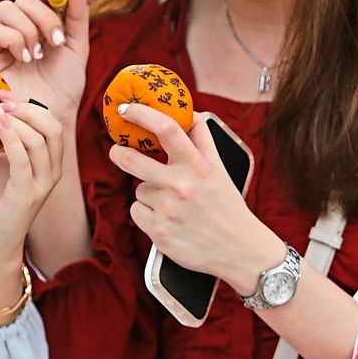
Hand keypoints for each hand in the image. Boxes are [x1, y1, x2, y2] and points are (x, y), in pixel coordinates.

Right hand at [0, 0, 89, 121]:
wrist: (48, 118)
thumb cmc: (62, 88)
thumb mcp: (76, 49)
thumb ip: (77, 16)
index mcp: (41, 26)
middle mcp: (20, 29)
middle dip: (44, 16)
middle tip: (54, 41)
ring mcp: (2, 40)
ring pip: (7, 8)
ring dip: (28, 28)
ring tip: (37, 54)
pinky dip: (13, 39)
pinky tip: (23, 58)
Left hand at [0, 93, 63, 258]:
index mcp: (49, 160)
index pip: (48, 122)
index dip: (28, 103)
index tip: (1, 92)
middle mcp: (52, 170)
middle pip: (52, 127)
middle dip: (26, 108)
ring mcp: (42, 183)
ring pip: (40, 139)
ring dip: (13, 120)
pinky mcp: (28, 194)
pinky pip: (23, 159)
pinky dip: (10, 137)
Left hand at [110, 106, 281, 290]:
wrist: (240, 250)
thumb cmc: (226, 205)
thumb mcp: (219, 168)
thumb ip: (202, 139)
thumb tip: (188, 112)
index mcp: (198, 165)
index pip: (166, 129)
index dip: (141, 114)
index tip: (126, 108)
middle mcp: (181, 186)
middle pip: (132, 160)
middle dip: (119, 153)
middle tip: (117, 151)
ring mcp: (168, 210)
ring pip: (139, 190)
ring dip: (149, 193)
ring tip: (173, 204)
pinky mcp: (158, 233)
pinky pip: (137, 212)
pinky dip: (146, 214)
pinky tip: (167, 220)